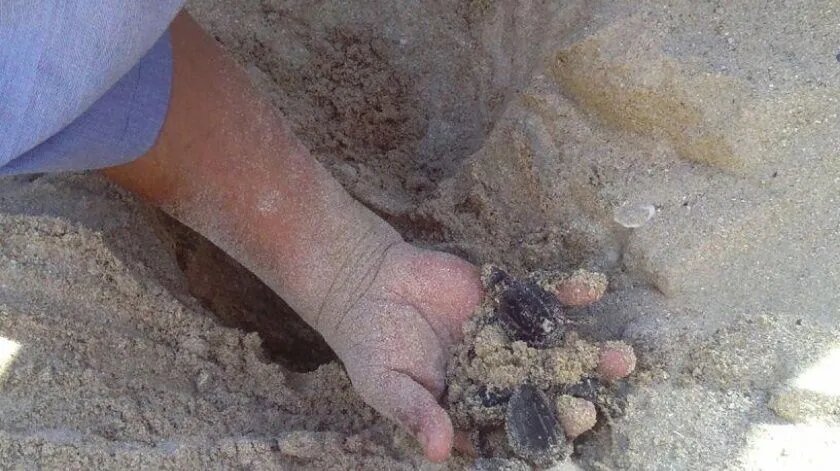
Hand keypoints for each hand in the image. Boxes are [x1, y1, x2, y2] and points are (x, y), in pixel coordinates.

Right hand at [315, 242, 636, 460]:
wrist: (369, 285)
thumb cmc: (371, 345)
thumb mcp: (384, 384)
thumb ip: (414, 412)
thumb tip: (438, 450)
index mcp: (471, 408)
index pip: (510, 430)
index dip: (537, 436)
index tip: (560, 438)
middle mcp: (497, 378)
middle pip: (543, 396)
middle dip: (571, 402)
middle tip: (591, 408)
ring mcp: (507, 338)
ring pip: (554, 350)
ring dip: (590, 355)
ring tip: (621, 358)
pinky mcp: (507, 300)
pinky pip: (541, 298)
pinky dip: (566, 293)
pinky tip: (590, 287)